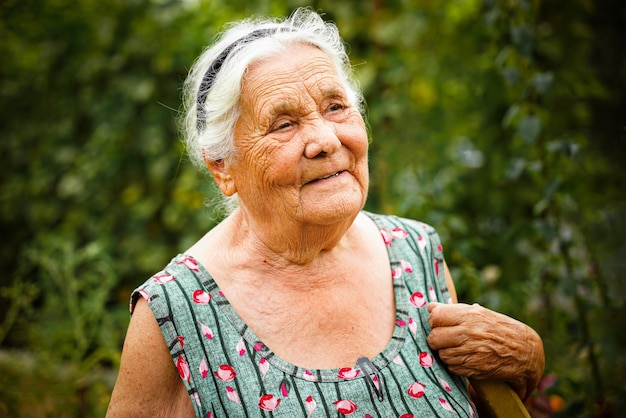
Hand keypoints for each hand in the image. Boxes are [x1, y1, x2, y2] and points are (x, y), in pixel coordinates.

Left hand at [426, 302, 543, 399]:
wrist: (524, 352)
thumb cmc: (499, 329)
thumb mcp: (480, 314)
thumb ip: (454, 310)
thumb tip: (430, 306)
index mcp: (470, 316)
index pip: (435, 316)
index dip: (434, 321)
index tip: (439, 323)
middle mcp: (469, 333)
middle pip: (434, 338)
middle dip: (436, 339)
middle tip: (444, 339)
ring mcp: (471, 352)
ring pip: (441, 354)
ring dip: (445, 353)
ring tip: (457, 348)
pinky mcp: (474, 369)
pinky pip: (451, 367)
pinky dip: (454, 364)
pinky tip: (464, 358)